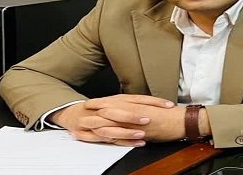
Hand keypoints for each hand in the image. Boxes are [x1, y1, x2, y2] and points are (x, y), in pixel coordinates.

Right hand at [50, 94, 182, 146]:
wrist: (74, 114)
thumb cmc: (99, 108)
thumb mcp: (118, 103)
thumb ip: (134, 104)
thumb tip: (156, 105)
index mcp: (119, 99)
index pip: (139, 98)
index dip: (154, 101)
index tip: (168, 105)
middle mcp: (111, 107)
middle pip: (126, 110)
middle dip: (137, 114)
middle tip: (151, 118)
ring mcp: (103, 120)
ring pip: (116, 125)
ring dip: (130, 130)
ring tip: (143, 135)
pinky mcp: (97, 132)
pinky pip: (111, 138)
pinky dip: (124, 141)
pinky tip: (136, 143)